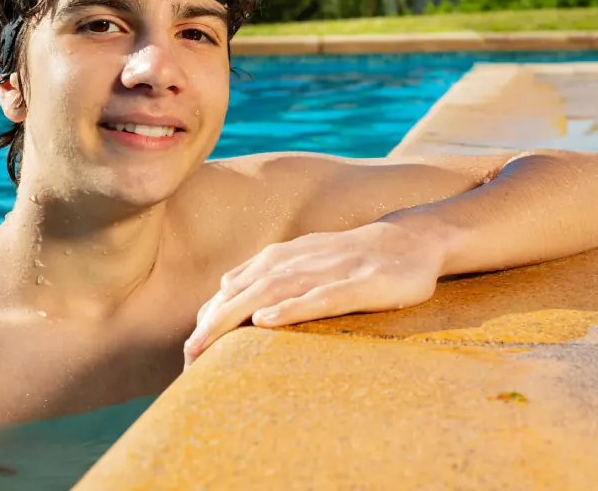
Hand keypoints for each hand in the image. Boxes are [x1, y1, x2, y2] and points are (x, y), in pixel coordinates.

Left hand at [183, 220, 447, 368]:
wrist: (411, 240)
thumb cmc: (354, 258)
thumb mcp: (306, 263)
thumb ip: (268, 276)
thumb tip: (224, 294)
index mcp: (283, 259)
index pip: (234, 291)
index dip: (208, 321)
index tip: (187, 356)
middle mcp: (299, 261)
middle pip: (244, 293)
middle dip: (211, 325)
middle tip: (186, 358)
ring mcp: (329, 271)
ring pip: (272, 292)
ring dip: (236, 318)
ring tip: (207, 344)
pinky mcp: (359, 283)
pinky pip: (320, 296)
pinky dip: (291, 307)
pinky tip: (267, 320)